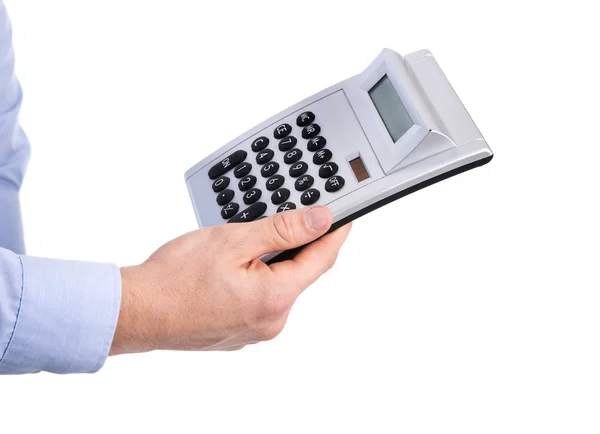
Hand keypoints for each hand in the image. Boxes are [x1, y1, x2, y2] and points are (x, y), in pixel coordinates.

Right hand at [110, 206, 350, 354]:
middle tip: (286, 216)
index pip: (321, 258)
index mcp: (275, 298)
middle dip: (297, 244)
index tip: (344, 214)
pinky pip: (260, 298)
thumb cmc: (174, 279)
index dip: (335, 232)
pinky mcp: (239, 332)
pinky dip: (257, 278)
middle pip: (300, 272)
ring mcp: (254, 331)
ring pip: (278, 285)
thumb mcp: (234, 241)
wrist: (136, 311)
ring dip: (273, 261)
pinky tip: (234, 266)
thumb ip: (283, 230)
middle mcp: (272, 321)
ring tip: (246, 241)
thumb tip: (320, 220)